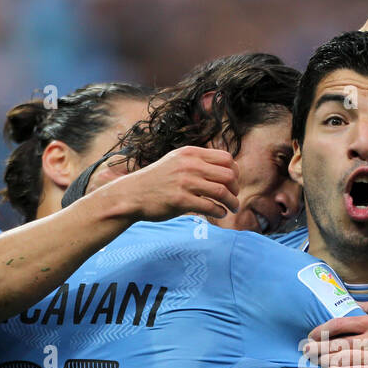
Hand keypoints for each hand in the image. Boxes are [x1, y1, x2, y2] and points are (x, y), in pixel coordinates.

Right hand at [114, 146, 239, 221]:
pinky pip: (210, 206)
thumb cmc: (157, 180)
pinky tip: (220, 214)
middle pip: (229, 175)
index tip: (233, 183)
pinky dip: (220, 212)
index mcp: (191, 153)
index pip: (227, 158)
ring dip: (232, 202)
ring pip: (222, 191)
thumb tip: (226, 169)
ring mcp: (185, 182)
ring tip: (233, 208)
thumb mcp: (176, 161)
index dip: (235, 172)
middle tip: (234, 198)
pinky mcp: (180, 200)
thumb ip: (197, 162)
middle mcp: (189, 165)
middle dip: (236, 189)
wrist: (132, 194)